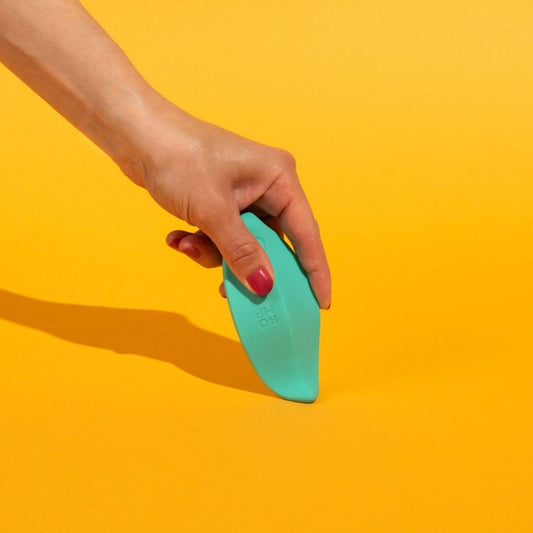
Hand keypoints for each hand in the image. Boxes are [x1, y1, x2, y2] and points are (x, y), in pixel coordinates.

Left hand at [129, 96, 330, 308]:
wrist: (136, 134)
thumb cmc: (179, 157)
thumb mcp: (213, 210)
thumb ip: (242, 252)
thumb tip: (264, 286)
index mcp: (279, 178)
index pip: (305, 233)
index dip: (314, 271)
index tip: (320, 302)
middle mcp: (267, 186)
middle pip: (272, 243)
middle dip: (247, 265)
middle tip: (231, 290)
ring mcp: (243, 195)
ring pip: (244, 244)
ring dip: (215, 254)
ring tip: (187, 244)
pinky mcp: (222, 202)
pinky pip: (224, 236)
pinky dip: (203, 242)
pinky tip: (179, 237)